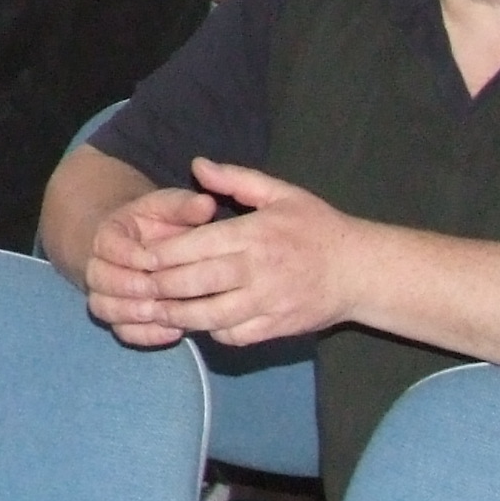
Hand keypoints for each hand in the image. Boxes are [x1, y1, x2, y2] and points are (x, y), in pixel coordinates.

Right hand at [78, 186, 219, 343]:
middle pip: (101, 280)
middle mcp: (99, 266)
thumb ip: (184, 206)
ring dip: (134, 313)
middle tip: (160, 290)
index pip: (108, 246)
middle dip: (131, 287)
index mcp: (108, 235)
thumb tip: (207, 204)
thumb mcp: (170, 208)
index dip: (130, 255)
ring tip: (166, 313)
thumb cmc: (160, 224)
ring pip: (105, 308)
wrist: (145, 246)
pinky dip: (145, 335)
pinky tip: (174, 331)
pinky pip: (122, 332)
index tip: (156, 259)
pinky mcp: (120, 318)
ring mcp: (105, 295)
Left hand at [127, 159, 365, 345]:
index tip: (141, 256)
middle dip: (161, 287)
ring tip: (159, 311)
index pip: (195, 246)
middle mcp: (258, 269)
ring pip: (210, 316)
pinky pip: (235, 336)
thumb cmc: (317, 227)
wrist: (361, 271)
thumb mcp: (281, 193)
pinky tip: (201, 323)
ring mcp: (268, 302)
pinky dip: (214, 332)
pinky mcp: (277, 328)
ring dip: (179, 316)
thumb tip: (197, 165)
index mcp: (254, 234)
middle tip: (138, 287)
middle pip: (195, 283)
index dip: (162, 254)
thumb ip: (236, 179)